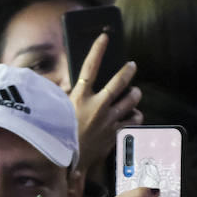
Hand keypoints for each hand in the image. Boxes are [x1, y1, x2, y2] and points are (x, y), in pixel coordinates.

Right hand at [70, 31, 143, 169]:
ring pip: (131, 101)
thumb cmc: (60, 133)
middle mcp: (97, 105)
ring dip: (135, 95)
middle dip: (127, 72)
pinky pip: (134, 120)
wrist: (69, 159)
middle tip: (132, 65)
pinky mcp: (117, 132)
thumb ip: (69, 95)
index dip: (98, 50)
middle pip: (118, 83)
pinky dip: (136, 116)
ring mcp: (110, 119)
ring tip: (135, 92)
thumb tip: (72, 84)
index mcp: (80, 96)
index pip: (90, 67)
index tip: (105, 37)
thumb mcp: (60, 109)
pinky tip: (134, 115)